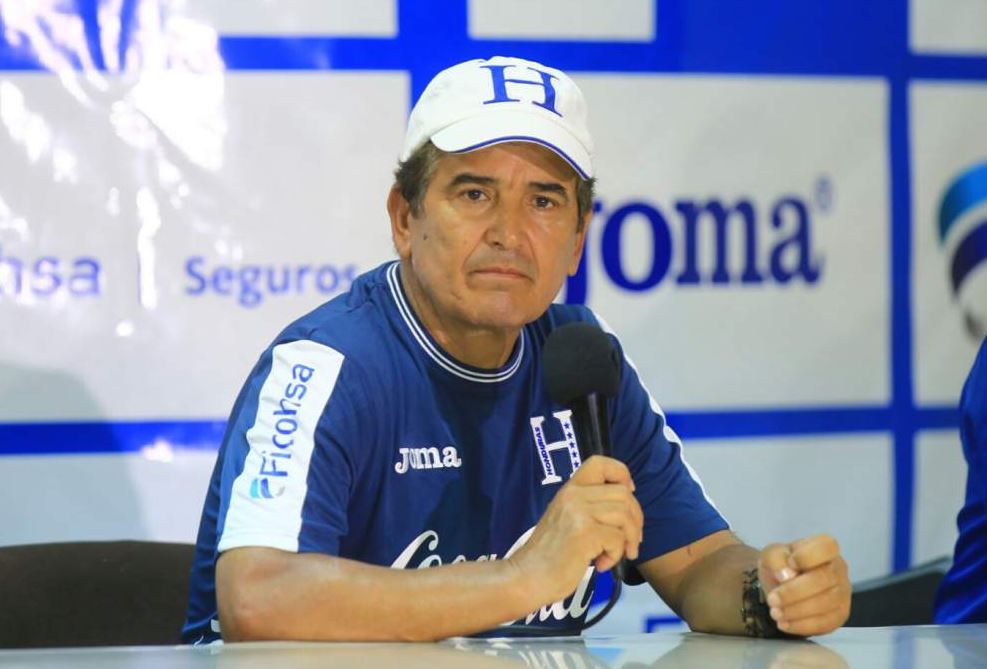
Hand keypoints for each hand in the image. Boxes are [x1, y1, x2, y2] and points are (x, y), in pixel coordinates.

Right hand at [507, 455, 642, 604]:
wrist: (527, 576)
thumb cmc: (549, 554)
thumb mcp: (567, 519)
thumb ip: (589, 508)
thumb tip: (626, 510)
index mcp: (569, 489)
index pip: (600, 463)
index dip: (621, 474)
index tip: (628, 493)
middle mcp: (573, 495)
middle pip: (623, 494)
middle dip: (635, 520)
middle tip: (631, 542)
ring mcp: (579, 512)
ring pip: (625, 515)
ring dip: (628, 539)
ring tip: (616, 555)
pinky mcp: (585, 533)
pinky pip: (617, 538)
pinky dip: (616, 555)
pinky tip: (601, 564)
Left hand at [758, 534, 850, 636]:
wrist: (781, 585)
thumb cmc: (781, 565)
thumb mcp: (771, 555)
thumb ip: (776, 558)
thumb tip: (786, 575)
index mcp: (826, 548)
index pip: (826, 547)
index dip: (807, 556)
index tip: (789, 564)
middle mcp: (839, 569)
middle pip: (824, 580)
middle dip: (794, 592)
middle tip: (772, 599)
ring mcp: (843, 593)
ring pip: (825, 604)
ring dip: (796, 611)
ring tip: (775, 613)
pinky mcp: (839, 615)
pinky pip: (825, 623)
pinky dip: (802, 625)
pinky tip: (784, 624)